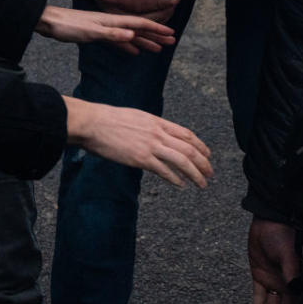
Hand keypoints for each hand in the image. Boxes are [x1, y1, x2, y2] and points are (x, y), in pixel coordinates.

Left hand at [35, 5, 175, 54]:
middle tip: (172, 41)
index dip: (156, 28)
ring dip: (145, 41)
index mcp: (113, 21)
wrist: (47, 22)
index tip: (171, 33)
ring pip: (131, 35)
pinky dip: (129, 46)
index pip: (140, 23)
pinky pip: (119, 42)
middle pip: (139, 29)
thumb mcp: (90, 31)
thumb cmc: (67, 26)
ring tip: (158, 48)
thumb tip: (132, 34)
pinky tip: (135, 52)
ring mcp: (106, 29)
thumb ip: (112, 34)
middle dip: (156, 35)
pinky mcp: (98, 35)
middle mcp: (112, 23)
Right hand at [63, 95, 212, 186]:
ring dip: (195, 174)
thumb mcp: (137, 117)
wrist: (92, 123)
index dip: (201, 145)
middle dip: (203, 163)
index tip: (208, 155)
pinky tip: (181, 185)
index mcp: (158, 122)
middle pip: (189, 149)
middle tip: (210, 173)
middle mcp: (158, 133)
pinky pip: (164, 170)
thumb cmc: (109, 120)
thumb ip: (151, 127)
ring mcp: (150, 146)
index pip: (187, 134)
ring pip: (182, 161)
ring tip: (202, 184)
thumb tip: (159, 135)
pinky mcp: (140, 159)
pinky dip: (175, 179)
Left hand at [248, 218, 301, 303]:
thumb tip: (294, 290)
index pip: (298, 303)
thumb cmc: (282, 235)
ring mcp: (273, 281)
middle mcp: (286, 284)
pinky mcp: (260, 276)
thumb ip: (290, 272)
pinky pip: (259, 296)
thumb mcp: (287, 254)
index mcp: (296, 280)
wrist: (268, 222)